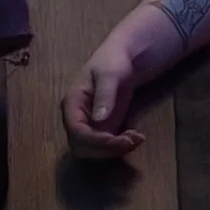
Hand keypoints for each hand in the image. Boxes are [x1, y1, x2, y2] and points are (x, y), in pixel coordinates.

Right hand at [64, 35, 146, 158]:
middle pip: (83, 147)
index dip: (97, 141)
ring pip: (94, 151)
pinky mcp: (102, 128)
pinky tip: (136, 136)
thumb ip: (105, 95)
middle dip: (106, 149)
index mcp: (72, 103)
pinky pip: (105, 146)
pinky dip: (120, 147)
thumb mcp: (111, 73)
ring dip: (114, 151)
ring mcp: (88, 124)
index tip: (120, 140)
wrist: (125, 58)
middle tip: (132, 141)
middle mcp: (76, 117)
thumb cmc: (114, 60)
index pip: (77, 132)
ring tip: (137, 138)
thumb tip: (98, 119)